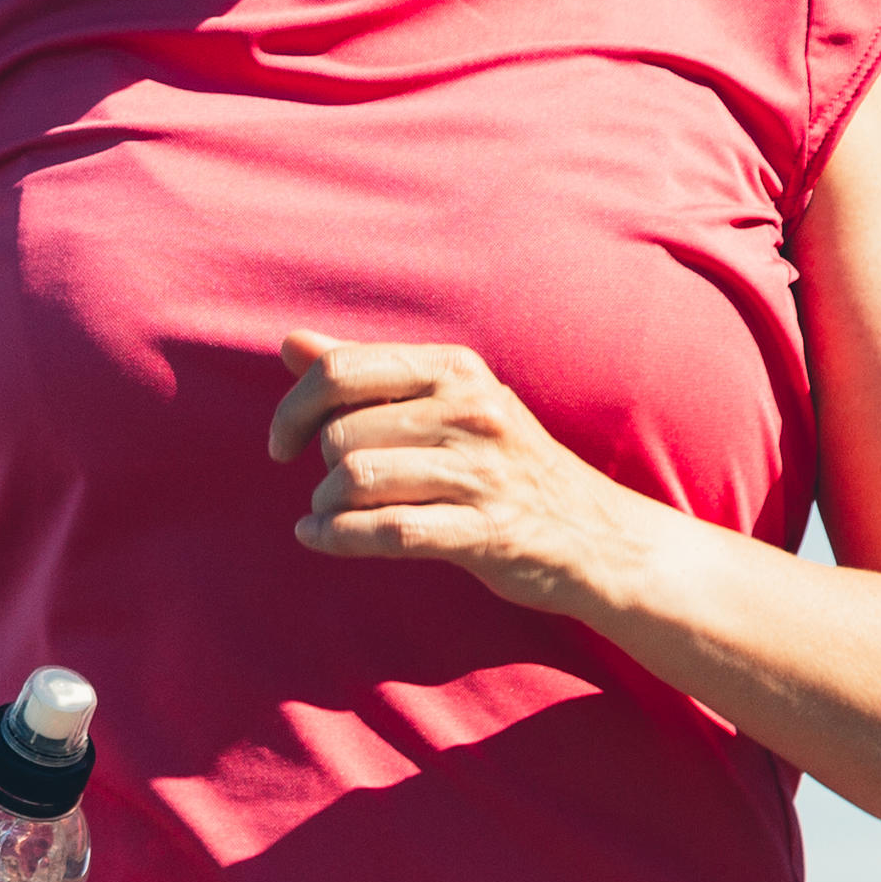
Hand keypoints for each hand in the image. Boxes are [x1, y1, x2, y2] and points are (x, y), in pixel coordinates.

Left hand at [266, 328, 655, 612]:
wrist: (598, 536)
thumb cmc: (504, 463)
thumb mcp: (446, 403)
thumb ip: (366, 374)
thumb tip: (290, 343)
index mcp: (455, 370)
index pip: (342, 371)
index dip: (293, 409)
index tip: (282, 442)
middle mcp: (470, 410)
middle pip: (342, 433)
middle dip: (323, 468)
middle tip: (336, 488)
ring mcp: (482, 472)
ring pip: (358, 479)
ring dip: (328, 506)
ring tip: (333, 514)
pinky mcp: (486, 532)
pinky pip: (387, 531)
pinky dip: (337, 537)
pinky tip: (319, 537)